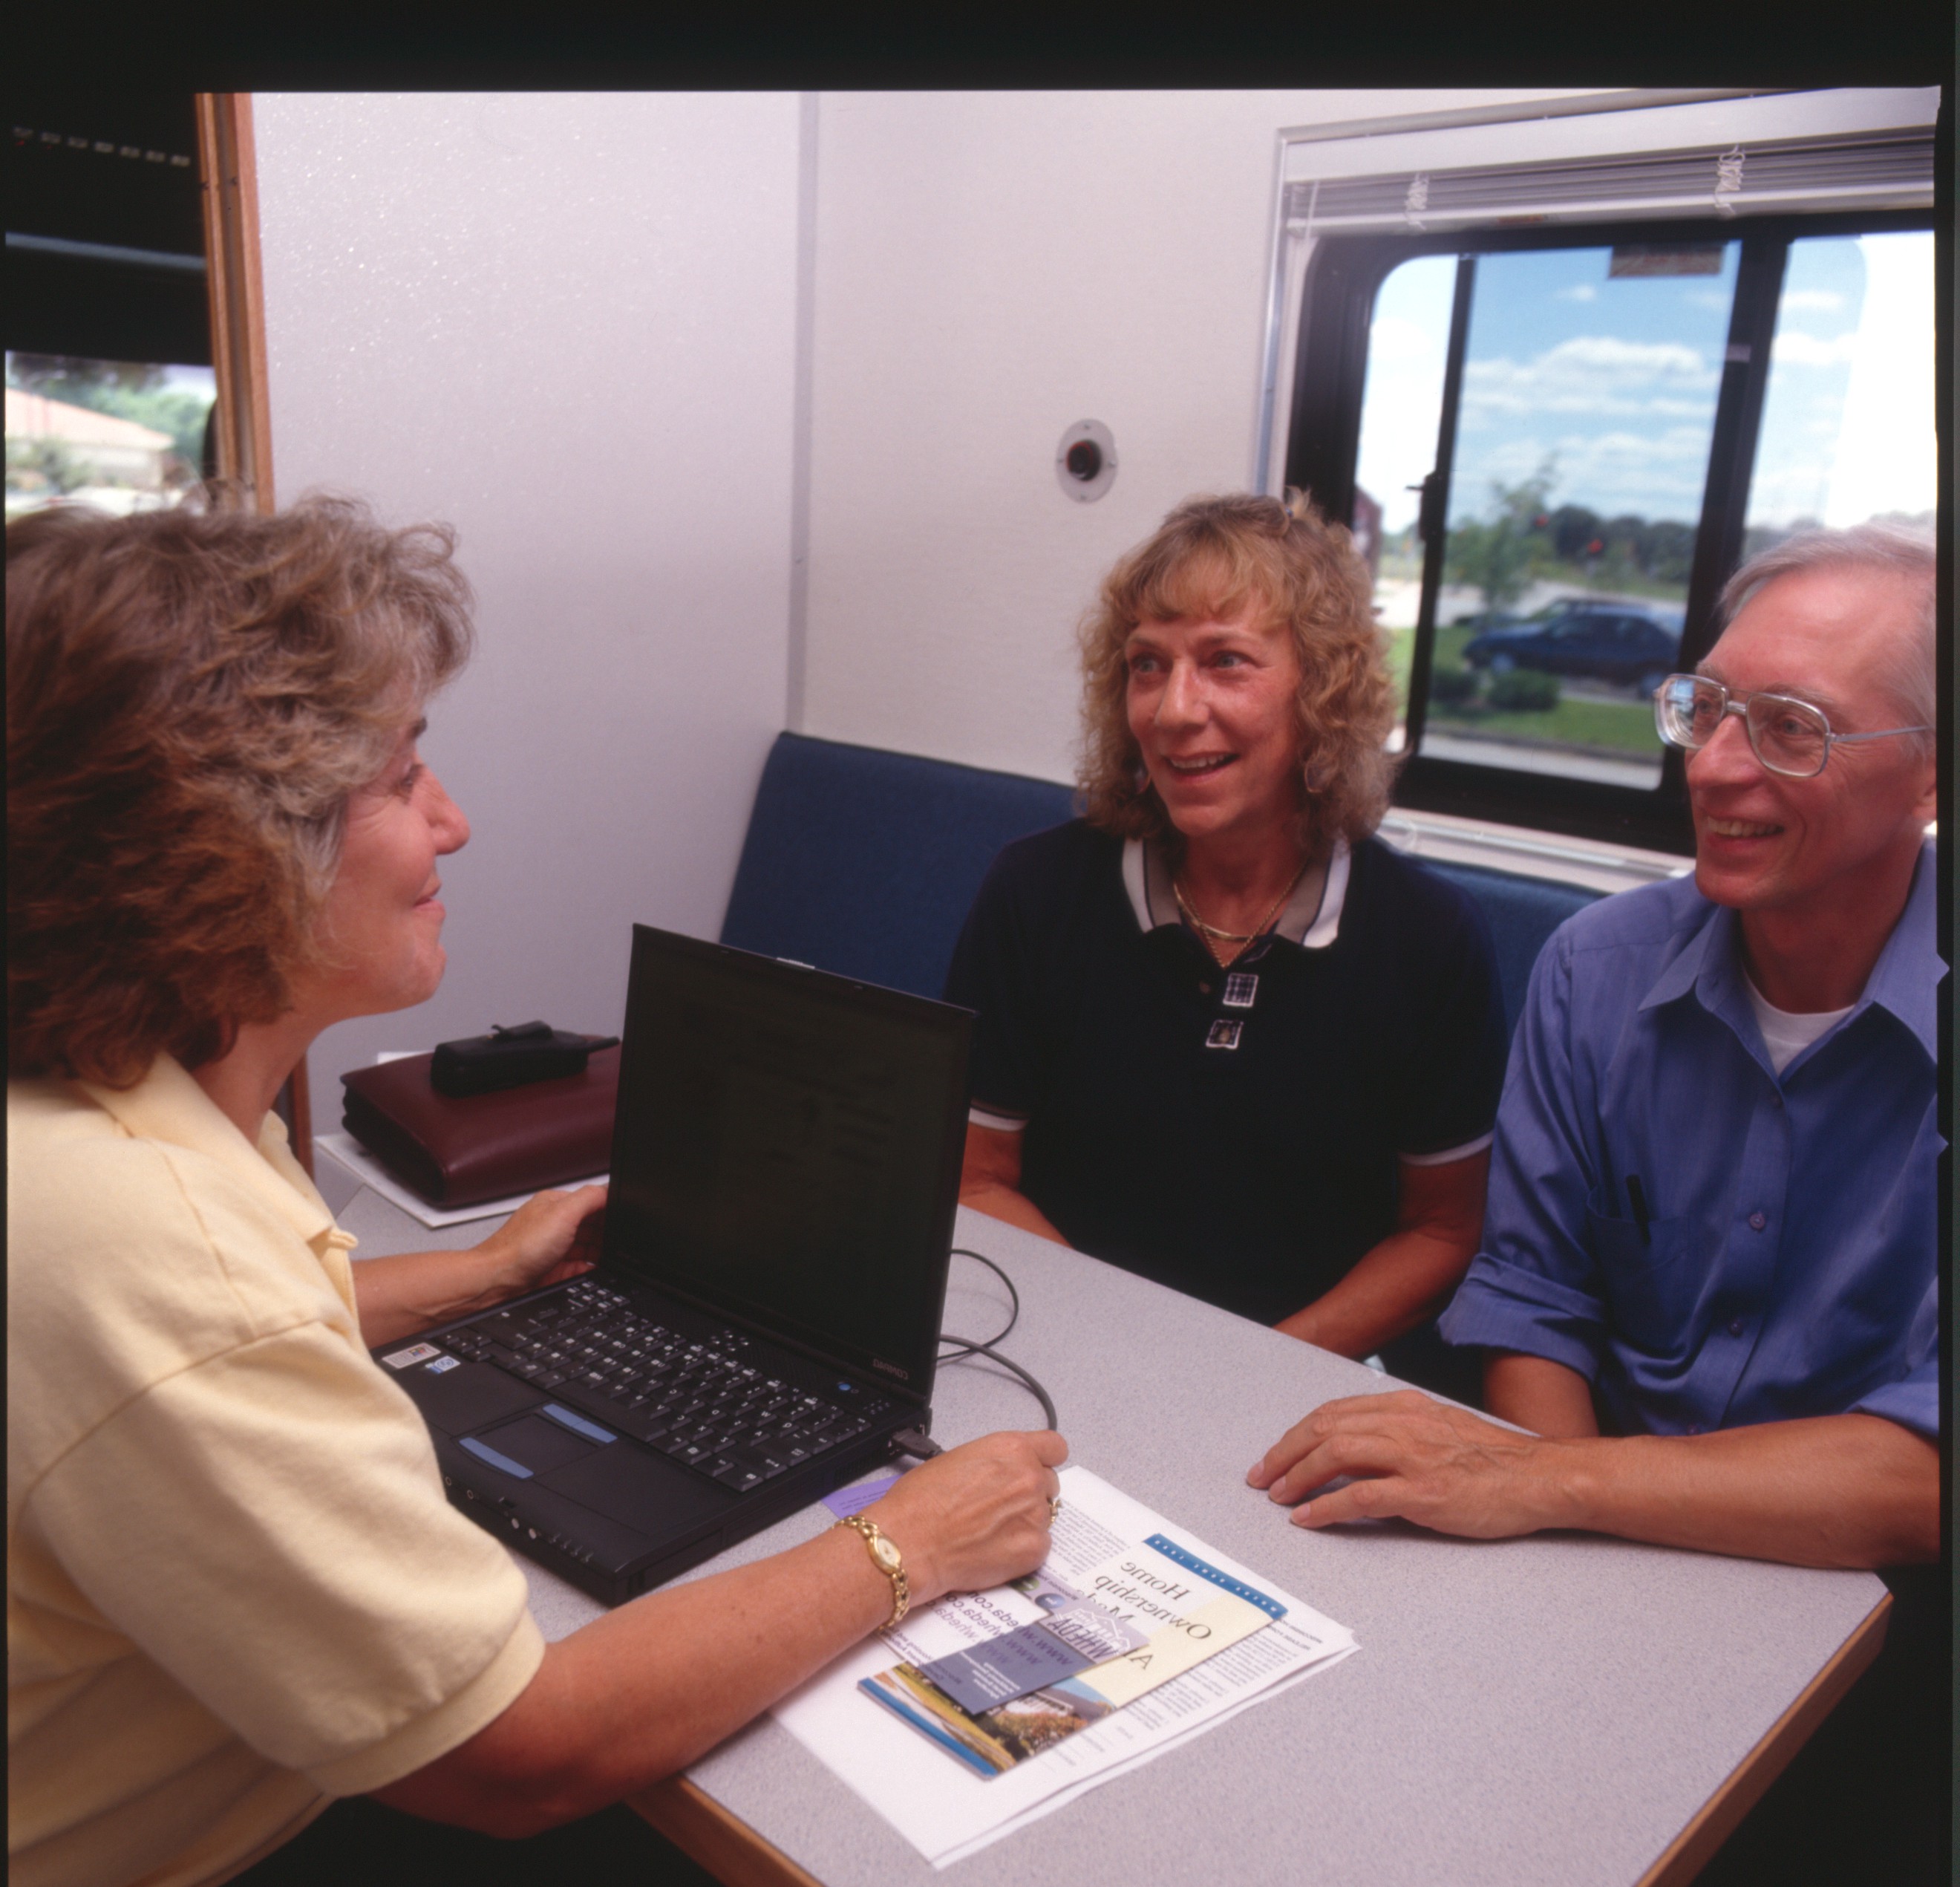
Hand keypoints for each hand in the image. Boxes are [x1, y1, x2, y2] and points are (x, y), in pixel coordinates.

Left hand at [472, 1185, 607, 1303]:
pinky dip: (590, 1271)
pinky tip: (594, 1273)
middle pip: (592, 1227)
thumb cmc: (518, 1248)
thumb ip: (590, 1198)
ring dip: (599, 1254)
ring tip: (608, 1260)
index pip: (591, 1202)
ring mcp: (553, 1249)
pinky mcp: (553, 1270)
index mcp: (555, 1204)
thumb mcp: (562, 1213)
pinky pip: (580, 1269)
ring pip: (587, 1249)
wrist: (496, 1282)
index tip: (623, 1222)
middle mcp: (553, 1225)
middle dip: (605, 1235)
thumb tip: (609, 1191)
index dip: (608, 1212)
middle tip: (616, 1244)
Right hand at [867, 1429, 1068, 1605]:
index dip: (1045, 1459)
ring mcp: (1036, 1515)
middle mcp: (1030, 1478)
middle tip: (1001, 1506)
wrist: (911, 1543)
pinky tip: (993, 1549)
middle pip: (1049, 1483)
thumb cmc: (921, 1502)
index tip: (1038, 1467)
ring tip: (989, 1531)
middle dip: (1029, 1493)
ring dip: (1024, 1521)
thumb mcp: (958, 1459)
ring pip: (1043, 1515)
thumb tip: (1002, 1472)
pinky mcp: (1034, 1549)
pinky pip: (1041, 1545)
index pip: (1055, 1447)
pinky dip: (1022, 1549)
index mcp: (1012, 1449)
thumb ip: (994, 1462)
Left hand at [1246, 1390, 1573, 1539]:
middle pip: (1325, 1428)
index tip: (1276, 1455)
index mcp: (1406, 1407)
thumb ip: (1402, 1432)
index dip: (1298, 1434)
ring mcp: (1413, 1457)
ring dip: (1297, 1476)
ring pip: (1335, 1454)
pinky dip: (1326, 1505)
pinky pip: (1360, 1495)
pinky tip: (1308, 1517)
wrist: (1541, 1478)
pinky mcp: (1424, 1492)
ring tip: (1278, 1496)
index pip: (1334, 1413)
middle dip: (1285, 1453)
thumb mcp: (1442, 1429)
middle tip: (1262, 1477)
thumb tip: (1358, 1448)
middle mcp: (1404, 1423)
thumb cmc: (1495, 1461)